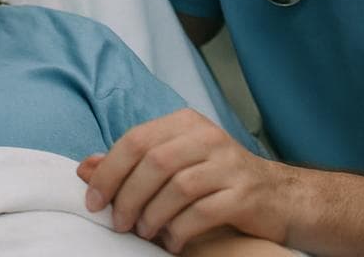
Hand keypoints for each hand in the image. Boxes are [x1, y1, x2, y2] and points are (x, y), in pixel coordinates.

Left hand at [79, 109, 287, 253]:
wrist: (278, 196)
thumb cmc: (217, 179)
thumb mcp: (173, 162)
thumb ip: (131, 163)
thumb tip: (85, 168)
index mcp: (185, 123)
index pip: (136, 139)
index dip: (109, 171)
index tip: (94, 201)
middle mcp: (208, 137)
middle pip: (155, 163)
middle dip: (128, 197)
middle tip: (119, 223)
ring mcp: (229, 164)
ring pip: (177, 187)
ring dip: (153, 216)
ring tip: (146, 233)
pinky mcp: (244, 194)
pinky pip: (202, 212)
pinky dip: (180, 230)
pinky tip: (173, 241)